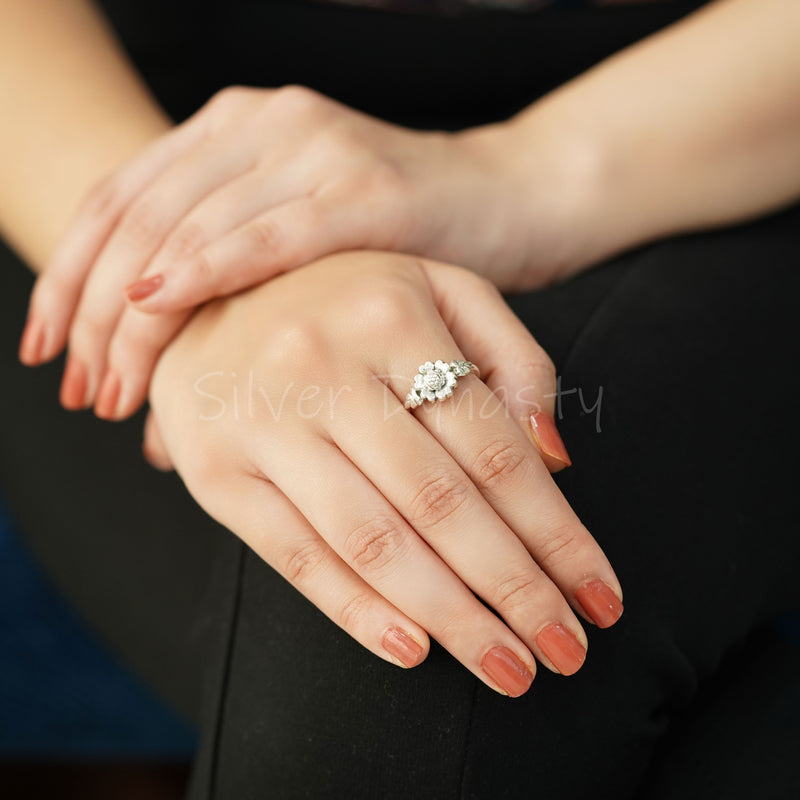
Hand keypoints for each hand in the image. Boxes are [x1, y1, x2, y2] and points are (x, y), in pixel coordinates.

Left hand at [19, 85, 570, 418]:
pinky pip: (269, 235)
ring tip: (111, 390)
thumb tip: (162, 425)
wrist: (508, 201)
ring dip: (131, 314)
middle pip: (136, 213)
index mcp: (236, 134)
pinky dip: (206, 272)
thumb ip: (231, 315)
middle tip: (77, 390)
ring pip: (185, 225)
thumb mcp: (304, 264)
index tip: (50, 357)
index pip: (119, 199)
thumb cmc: (402, 245)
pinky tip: (157, 311)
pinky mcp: (365, 191)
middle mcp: (264, 127)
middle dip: (87, 311)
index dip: (70, 281)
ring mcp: (313, 149)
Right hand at [146, 251, 622, 696]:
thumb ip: (512, 357)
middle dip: (516, 589)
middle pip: (442, 502)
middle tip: (567, 651)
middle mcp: (324, 368)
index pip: (495, 448)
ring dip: (451, 618)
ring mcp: (264, 423)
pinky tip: (414, 651)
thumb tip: (556, 457)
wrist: (200, 302)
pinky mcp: (218, 473)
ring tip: (509, 668)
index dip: (557, 532)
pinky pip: (296, 555)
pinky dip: (357, 611)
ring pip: (375, 540)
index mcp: (392, 316)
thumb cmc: (339, 300)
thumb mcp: (435, 289)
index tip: (601, 596)